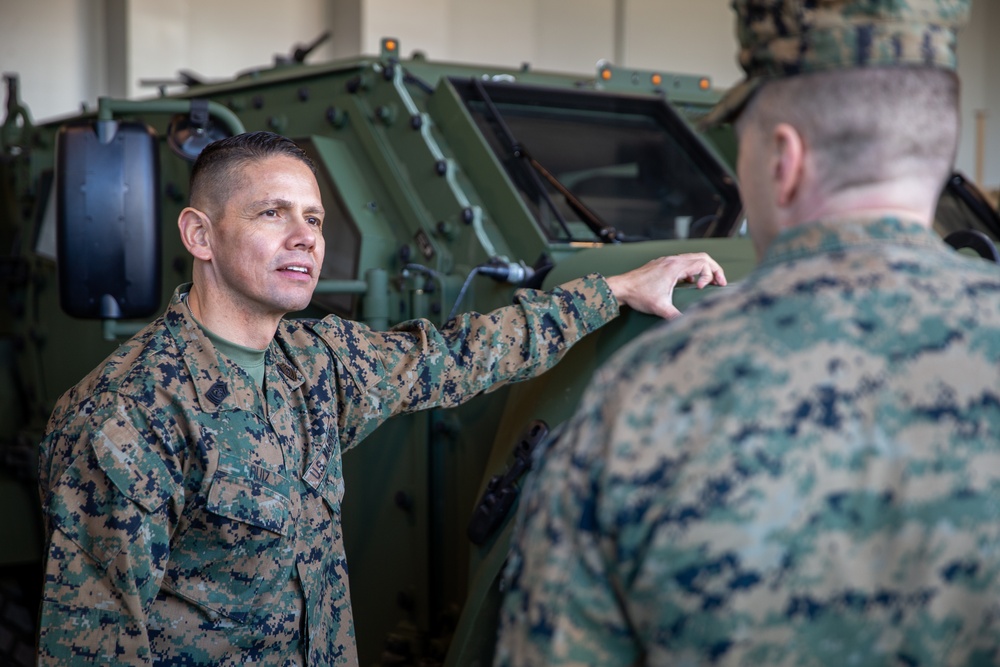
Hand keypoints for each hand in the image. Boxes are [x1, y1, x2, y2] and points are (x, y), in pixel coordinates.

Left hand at [604, 252, 726, 319]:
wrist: (620, 288)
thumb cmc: (638, 294)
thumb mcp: (660, 308)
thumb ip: (676, 317)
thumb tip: (688, 327)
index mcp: (675, 267)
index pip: (703, 263)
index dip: (709, 276)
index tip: (701, 289)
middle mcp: (672, 260)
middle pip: (702, 257)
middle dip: (714, 270)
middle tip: (721, 283)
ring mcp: (667, 261)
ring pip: (692, 259)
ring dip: (703, 270)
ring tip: (708, 283)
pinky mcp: (662, 265)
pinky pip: (683, 263)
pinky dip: (691, 270)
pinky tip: (689, 283)